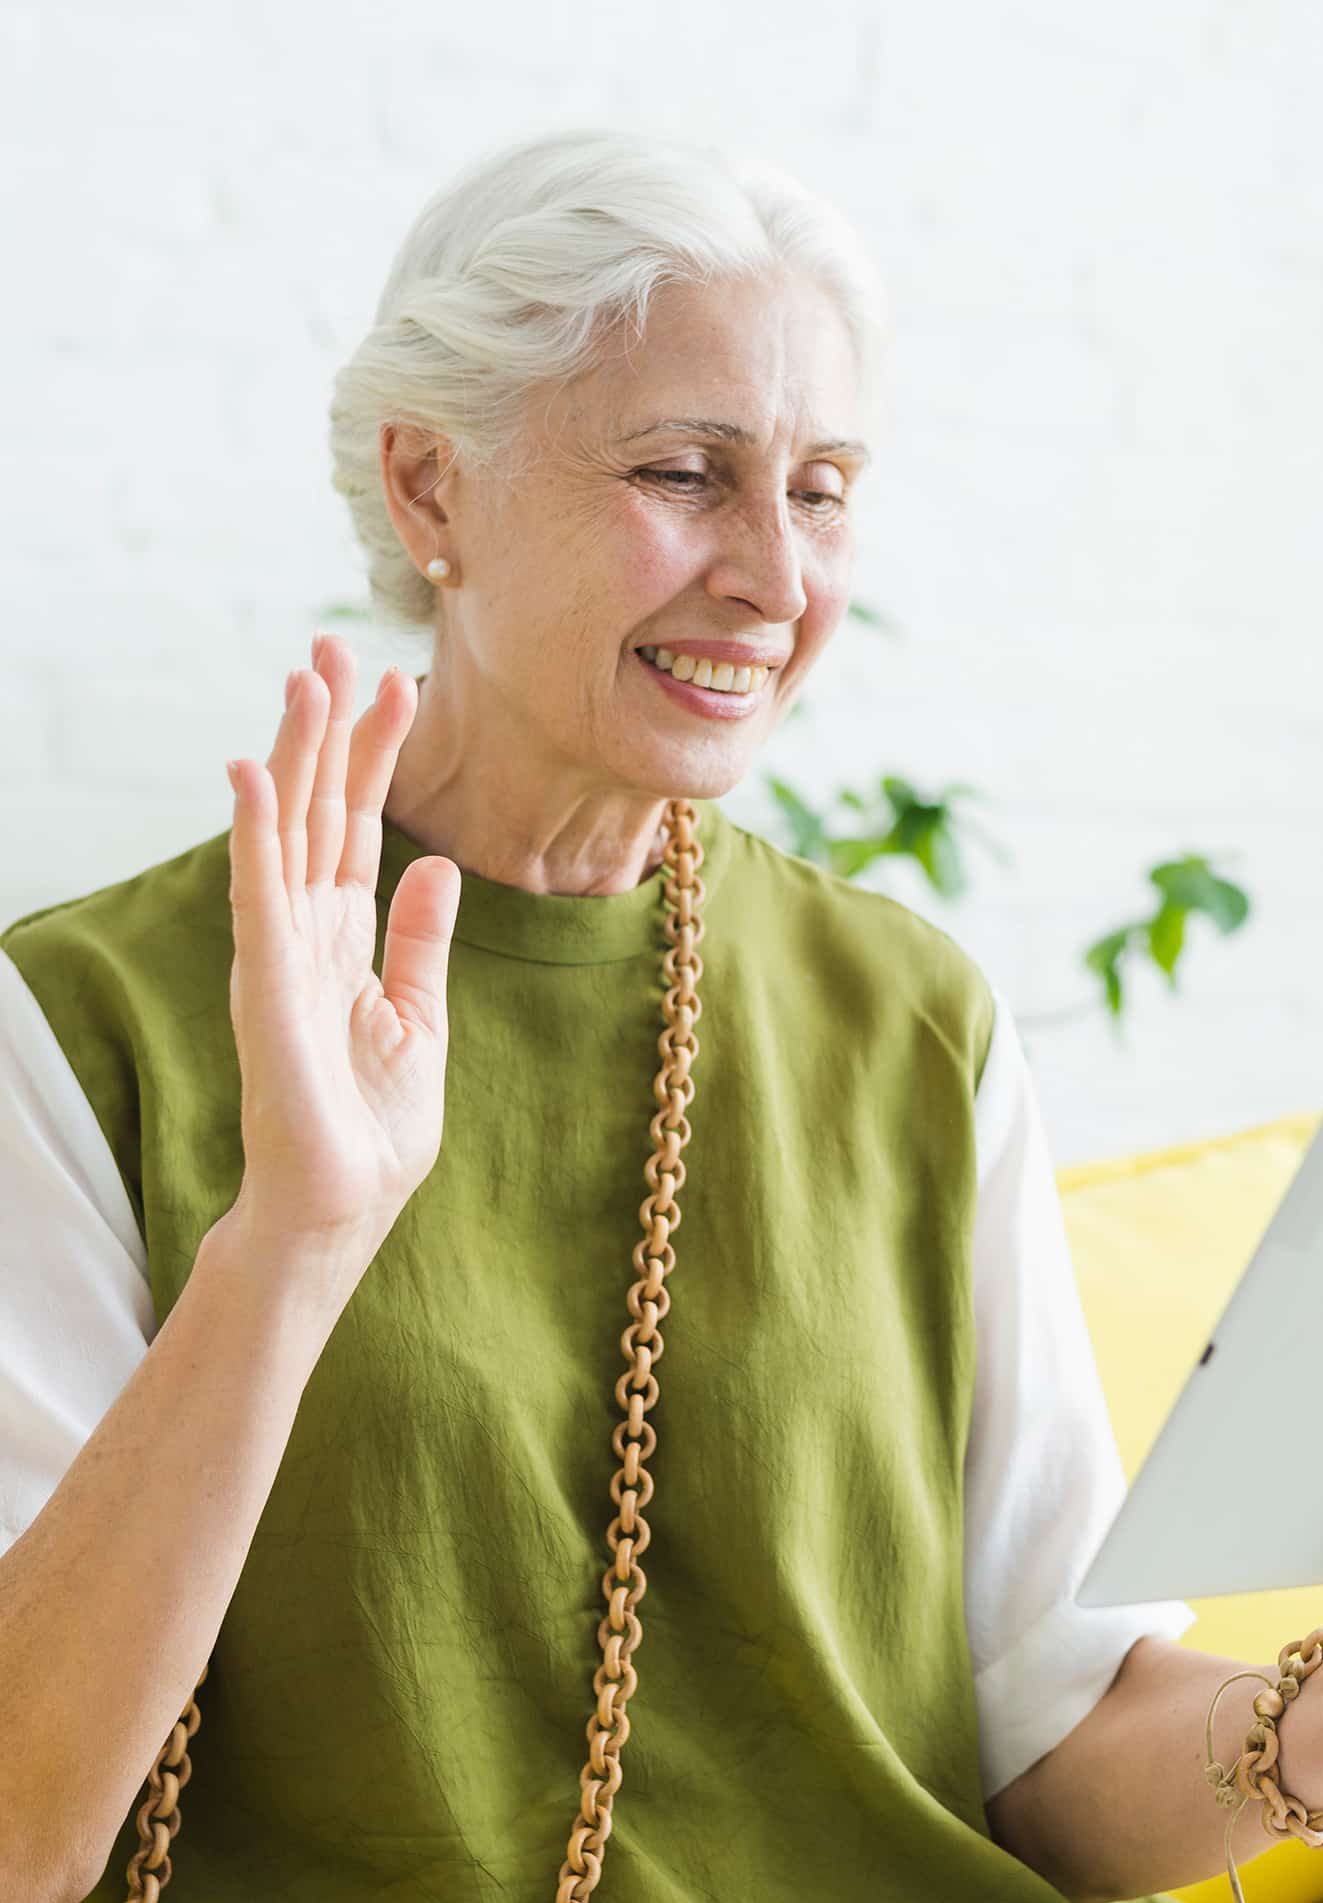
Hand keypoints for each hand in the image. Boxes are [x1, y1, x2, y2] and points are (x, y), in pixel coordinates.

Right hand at [225, 635, 460, 1266]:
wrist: (340, 1207)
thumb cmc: (370, 1126)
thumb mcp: (416, 1016)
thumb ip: (419, 939)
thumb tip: (437, 865)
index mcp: (344, 939)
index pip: (359, 826)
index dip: (377, 756)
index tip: (400, 684)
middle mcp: (304, 932)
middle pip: (319, 810)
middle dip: (330, 729)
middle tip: (335, 645)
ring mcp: (279, 954)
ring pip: (287, 833)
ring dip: (293, 755)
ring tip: (304, 677)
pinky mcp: (264, 984)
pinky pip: (258, 894)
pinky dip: (256, 832)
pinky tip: (254, 772)